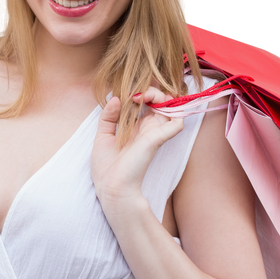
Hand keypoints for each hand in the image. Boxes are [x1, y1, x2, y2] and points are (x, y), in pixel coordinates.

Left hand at [91, 86, 184, 213]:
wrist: (112, 187)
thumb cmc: (107, 167)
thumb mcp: (102, 137)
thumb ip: (108, 117)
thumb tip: (115, 98)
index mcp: (135, 128)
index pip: (144, 103)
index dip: (137, 94)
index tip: (122, 97)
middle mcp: (147, 128)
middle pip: (159, 101)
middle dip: (150, 91)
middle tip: (134, 96)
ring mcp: (154, 133)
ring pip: (170, 106)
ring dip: (160, 95)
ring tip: (144, 97)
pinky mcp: (157, 139)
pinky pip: (177, 123)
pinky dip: (175, 112)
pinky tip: (154, 105)